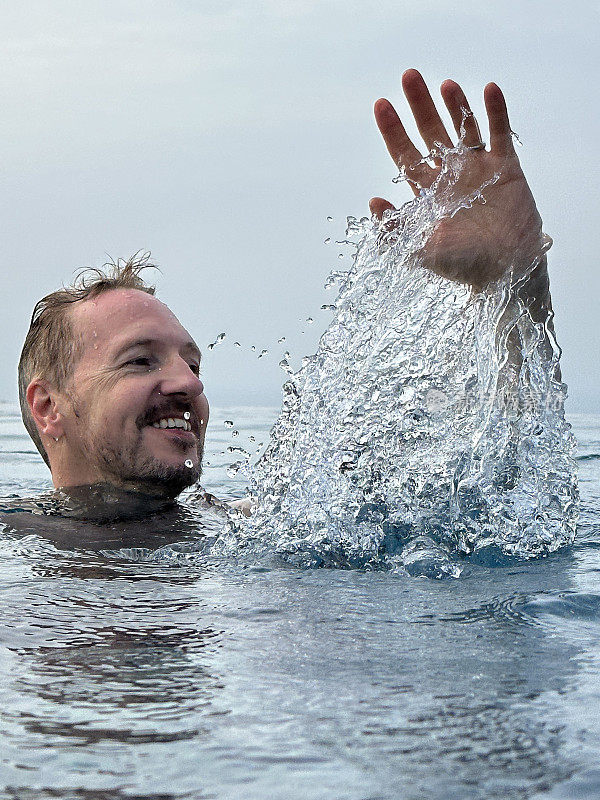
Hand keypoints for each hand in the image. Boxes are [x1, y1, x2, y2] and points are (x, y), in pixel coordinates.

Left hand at [370, 70, 545, 289]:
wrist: (505, 272)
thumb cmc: (463, 266)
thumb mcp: (421, 251)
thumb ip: (395, 229)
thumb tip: (373, 201)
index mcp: (429, 193)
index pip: (405, 155)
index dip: (393, 130)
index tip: (380, 105)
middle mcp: (451, 176)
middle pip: (431, 133)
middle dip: (419, 106)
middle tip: (408, 75)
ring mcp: (479, 170)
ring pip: (464, 129)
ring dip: (455, 106)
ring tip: (445, 84)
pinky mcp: (506, 168)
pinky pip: (500, 134)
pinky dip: (495, 112)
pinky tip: (487, 89)